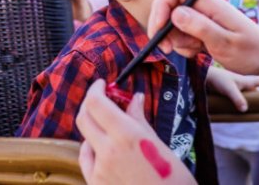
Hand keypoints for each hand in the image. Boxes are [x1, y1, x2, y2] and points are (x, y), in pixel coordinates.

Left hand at [76, 80, 193, 184]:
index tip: (102, 84)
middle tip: (104, 100)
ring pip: (85, 138)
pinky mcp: (95, 184)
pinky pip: (86, 160)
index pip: (96, 103)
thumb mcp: (160, 145)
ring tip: (112, 130)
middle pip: (84, 117)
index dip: (96, 89)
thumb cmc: (174, 181)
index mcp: (126, 135)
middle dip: (91, 104)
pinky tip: (104, 150)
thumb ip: (140, 120)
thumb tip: (135, 99)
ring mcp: (99, 170)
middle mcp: (108, 150)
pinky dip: (92, 150)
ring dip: (94, 129)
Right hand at [148, 0, 258, 89]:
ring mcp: (201, 18)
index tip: (159, 27)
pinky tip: (198, 53)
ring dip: (176, 41)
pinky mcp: (200, 30)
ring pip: (173, 24)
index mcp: (210, 3)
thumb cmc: (252, 50)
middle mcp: (203, 7)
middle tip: (167, 48)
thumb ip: (201, 27)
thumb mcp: (226, 42)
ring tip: (196, 51)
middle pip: (170, 6)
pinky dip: (184, 46)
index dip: (163, 4)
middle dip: (163, 27)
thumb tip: (176, 13)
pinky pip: (181, 36)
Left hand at [206, 66, 258, 111]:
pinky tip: (238, 113)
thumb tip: (245, 110)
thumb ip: (237, 98)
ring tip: (249, 114)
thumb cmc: (217, 79)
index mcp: (247, 81)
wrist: (203, 77)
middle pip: (258, 91)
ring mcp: (237, 89)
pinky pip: (240, 100)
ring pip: (248, 97)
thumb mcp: (229, 89)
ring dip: (250, 104)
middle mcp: (244, 85)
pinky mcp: (230, 94)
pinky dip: (241, 106)